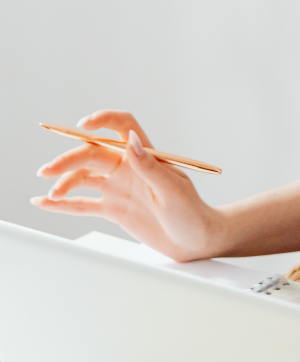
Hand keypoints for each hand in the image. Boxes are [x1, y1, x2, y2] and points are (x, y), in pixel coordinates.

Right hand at [33, 111, 225, 261]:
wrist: (194, 240)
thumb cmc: (191, 212)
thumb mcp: (173, 189)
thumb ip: (149, 166)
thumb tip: (129, 140)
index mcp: (146, 156)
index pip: (122, 126)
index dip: (102, 120)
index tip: (83, 125)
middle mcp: (128, 168)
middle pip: (92, 153)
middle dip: (68, 159)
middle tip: (48, 171)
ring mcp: (119, 187)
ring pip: (84, 177)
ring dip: (64, 182)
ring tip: (51, 194)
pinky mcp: (113, 209)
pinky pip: (83, 204)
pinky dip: (62, 204)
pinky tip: (43, 202)